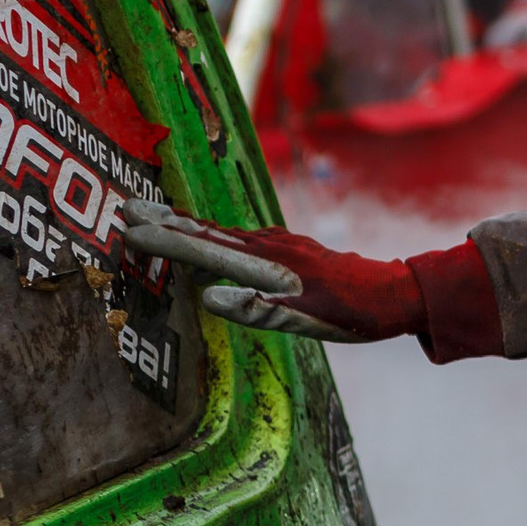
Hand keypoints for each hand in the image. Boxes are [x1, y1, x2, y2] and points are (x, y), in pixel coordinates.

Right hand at [120, 200, 427, 342]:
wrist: (397, 294)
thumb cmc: (353, 312)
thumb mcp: (307, 318)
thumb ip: (258, 309)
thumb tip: (207, 297)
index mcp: (268, 260)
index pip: (206, 246)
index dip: (166, 238)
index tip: (130, 226)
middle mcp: (272, 245)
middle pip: (210, 230)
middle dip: (169, 221)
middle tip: (129, 207)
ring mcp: (283, 245)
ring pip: (227, 233)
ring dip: (190, 226)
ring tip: (158, 219)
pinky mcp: (293, 250)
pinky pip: (245, 240)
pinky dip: (219, 236)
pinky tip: (216, 240)